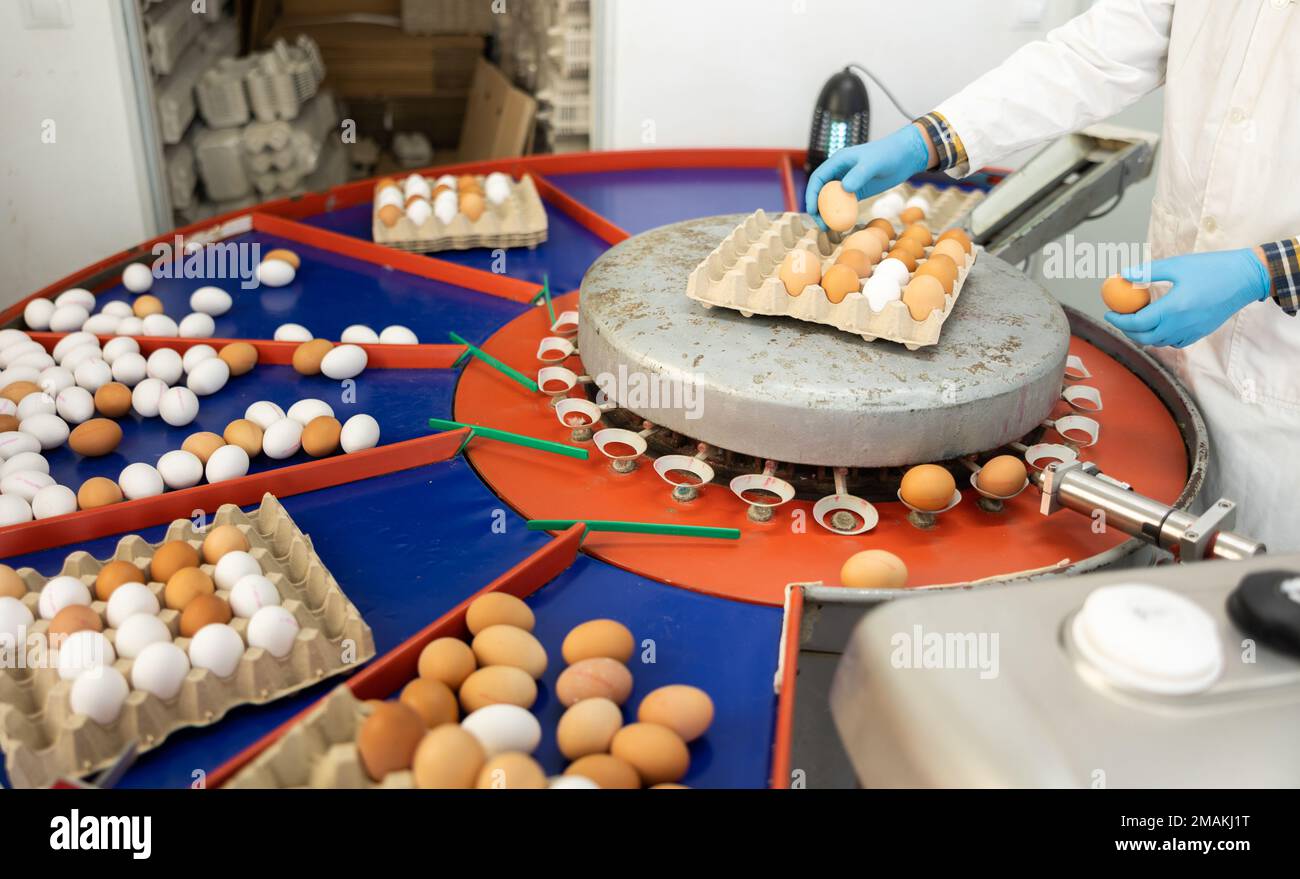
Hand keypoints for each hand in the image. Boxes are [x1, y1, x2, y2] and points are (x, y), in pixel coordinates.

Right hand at [805, 124, 932, 229]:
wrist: (905, 155)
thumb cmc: (889, 154)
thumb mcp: (873, 163)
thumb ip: (859, 174)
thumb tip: (844, 189)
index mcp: (838, 161)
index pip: (818, 178)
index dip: (812, 194)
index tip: (812, 210)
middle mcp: (840, 171)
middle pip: (821, 191)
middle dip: (817, 208)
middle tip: (821, 225)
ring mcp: (848, 181)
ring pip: (832, 199)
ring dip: (828, 213)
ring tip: (829, 229)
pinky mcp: (858, 190)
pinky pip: (845, 203)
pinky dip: (842, 214)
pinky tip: (842, 224)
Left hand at [1105, 249, 1271, 347]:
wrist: (1246, 278)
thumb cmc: (1211, 268)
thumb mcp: (1177, 265)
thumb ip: (1147, 272)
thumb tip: (1123, 275)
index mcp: (1173, 308)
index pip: (1136, 323)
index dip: (1118, 320)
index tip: (1108, 313)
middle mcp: (1181, 325)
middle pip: (1144, 337)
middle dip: (1127, 330)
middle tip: (1119, 317)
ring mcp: (1192, 332)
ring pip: (1158, 342)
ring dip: (1143, 334)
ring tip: (1136, 319)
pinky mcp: (1200, 333)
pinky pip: (1174, 342)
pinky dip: (1161, 337)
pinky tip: (1159, 323)